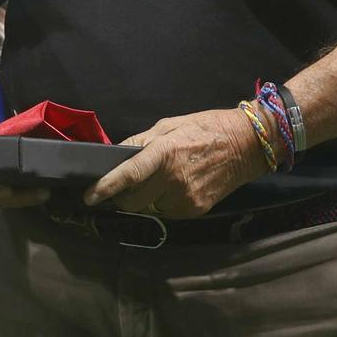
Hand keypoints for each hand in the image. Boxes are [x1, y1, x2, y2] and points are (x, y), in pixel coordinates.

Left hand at [85, 108, 272, 218]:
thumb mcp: (169, 125)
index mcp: (164, 153)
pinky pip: (166, 212)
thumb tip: (117, 156)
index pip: (128, 175)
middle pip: (132, 201)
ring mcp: (184, 199)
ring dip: (145, 199)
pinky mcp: (194, 211)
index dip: (105, 187)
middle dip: (122, 196)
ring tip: (159, 180)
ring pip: (149, 208)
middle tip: (125, 185)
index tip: (89, 196)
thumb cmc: (206, 128)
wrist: (247, 146)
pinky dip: (163, 202)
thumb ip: (141, 142)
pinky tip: (175, 186)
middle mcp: (173, 179)